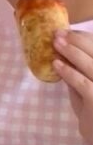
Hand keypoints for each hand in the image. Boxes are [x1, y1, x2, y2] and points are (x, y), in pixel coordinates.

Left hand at [53, 30, 92, 144]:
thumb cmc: (92, 113)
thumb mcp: (87, 89)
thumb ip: (79, 73)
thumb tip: (62, 53)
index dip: (84, 37)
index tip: (68, 31)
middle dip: (77, 40)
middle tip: (58, 34)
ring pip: (91, 65)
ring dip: (72, 52)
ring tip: (56, 43)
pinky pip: (83, 84)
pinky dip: (69, 72)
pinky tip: (57, 65)